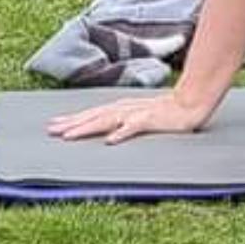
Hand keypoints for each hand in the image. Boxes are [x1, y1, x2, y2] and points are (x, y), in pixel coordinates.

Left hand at [44, 93, 211, 144]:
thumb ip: (124, 121)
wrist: (193, 102)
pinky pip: (134, 127)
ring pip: (106, 120)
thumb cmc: (168, 111)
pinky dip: (121, 133)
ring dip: (86, 127)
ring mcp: (137, 112)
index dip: (74, 119)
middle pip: (94, 116)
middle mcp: (126, 108)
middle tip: (51, 130)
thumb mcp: (142, 115)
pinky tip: (110, 141)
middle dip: (72, 123)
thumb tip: (107, 132)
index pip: (93, 113)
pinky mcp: (151, 119)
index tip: (55, 125)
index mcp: (123, 107)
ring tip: (69, 136)